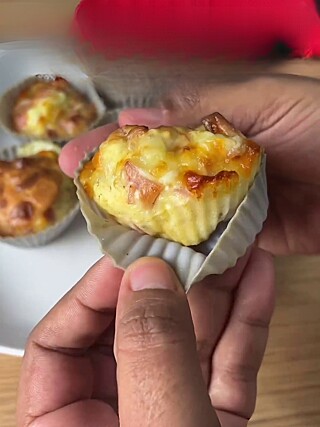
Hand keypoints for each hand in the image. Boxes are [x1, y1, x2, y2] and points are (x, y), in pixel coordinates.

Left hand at [17, 251, 273, 426]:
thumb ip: (151, 355)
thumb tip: (148, 277)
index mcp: (67, 426)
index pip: (59, 343)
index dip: (94, 292)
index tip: (135, 255)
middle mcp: (118, 416)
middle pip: (133, 332)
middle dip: (173, 281)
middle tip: (195, 239)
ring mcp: (171, 417)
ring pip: (188, 343)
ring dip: (218, 292)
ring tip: (236, 246)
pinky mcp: (215, 421)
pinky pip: (227, 367)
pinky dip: (245, 325)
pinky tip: (257, 281)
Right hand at [60, 74, 319, 254]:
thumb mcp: (267, 97)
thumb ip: (203, 108)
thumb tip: (140, 118)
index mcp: (216, 124)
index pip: (153, 134)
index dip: (113, 144)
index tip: (77, 157)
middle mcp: (216, 164)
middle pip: (159, 180)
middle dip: (122, 190)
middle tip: (86, 200)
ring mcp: (228, 202)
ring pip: (179, 216)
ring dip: (149, 226)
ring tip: (110, 236)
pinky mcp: (245, 235)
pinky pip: (209, 245)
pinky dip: (186, 252)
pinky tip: (157, 258)